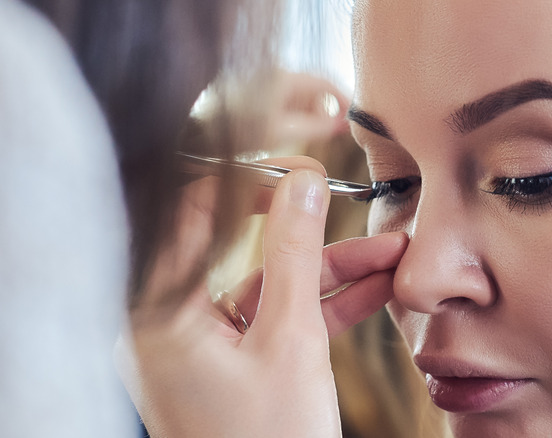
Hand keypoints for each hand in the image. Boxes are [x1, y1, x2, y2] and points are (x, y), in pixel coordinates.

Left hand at [117, 157, 406, 437]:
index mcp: (160, 311)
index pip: (191, 211)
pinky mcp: (233, 363)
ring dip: (331, 269)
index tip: (297, 169)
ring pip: (270, 283)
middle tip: (352, 203)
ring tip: (390, 253)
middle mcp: (172, 322)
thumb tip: (303, 182)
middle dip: (310, 231)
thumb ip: (296, 252)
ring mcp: (204, 344)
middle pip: (242, 248)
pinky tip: (375, 288)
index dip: (246, 181)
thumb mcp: (292, 340)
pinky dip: (323, 304)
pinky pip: (277, 317)